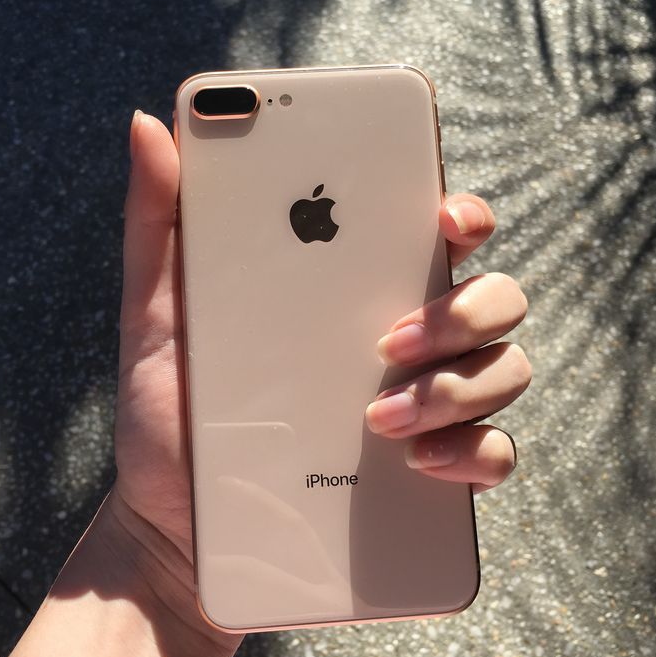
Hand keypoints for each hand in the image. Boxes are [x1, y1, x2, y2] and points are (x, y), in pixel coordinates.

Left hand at [112, 113, 528, 641]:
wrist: (170, 532)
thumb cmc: (169, 415)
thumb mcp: (154, 317)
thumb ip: (157, 226)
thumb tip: (150, 124)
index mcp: (349, 292)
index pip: (433, 233)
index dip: (462, 213)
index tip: (445, 217)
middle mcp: (403, 341)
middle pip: (492, 297)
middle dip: (461, 309)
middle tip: (386, 343)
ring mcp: (426, 408)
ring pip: (505, 368)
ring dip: (457, 385)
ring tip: (380, 416)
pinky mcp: (430, 478)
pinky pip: (493, 455)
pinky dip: (471, 452)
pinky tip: (415, 462)